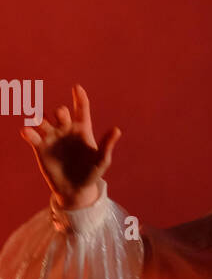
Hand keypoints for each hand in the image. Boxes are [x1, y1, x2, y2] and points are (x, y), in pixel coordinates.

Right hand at [20, 84, 120, 208]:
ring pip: (44, 121)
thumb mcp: (102, 161)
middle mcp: (66, 130)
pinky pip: (32, 136)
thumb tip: (117, 130)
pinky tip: (27, 131)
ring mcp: (52, 137)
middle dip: (60, 113)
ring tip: (39, 120)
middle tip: (61, 117)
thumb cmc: (91, 173)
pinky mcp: (40, 148)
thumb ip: (107, 145)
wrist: (75, 190)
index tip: (77, 88)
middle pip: (61, 113)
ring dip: (40, 118)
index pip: (81, 109)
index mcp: (82, 129)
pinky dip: (28, 132)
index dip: (79, 97)